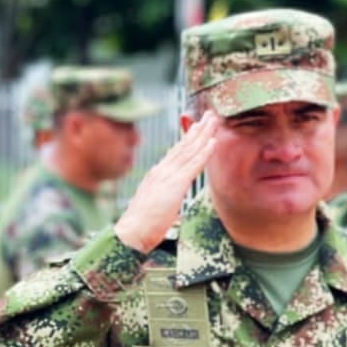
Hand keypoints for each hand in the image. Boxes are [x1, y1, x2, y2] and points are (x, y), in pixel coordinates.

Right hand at [115, 112, 219, 252]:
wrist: (132, 232)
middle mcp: (162, 170)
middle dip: (198, 129)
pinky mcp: (175, 185)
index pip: (176, 152)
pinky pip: (193, 165)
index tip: (198, 125)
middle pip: (183, 146)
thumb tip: (170, 197)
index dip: (188, 138)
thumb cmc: (142, 225)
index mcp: (157, 174)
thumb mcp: (154, 204)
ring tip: (214, 121)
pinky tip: (213, 143)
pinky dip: (204, 153)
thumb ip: (163, 195)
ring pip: (189, 151)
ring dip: (204, 135)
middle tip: (210, 115)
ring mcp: (168, 176)